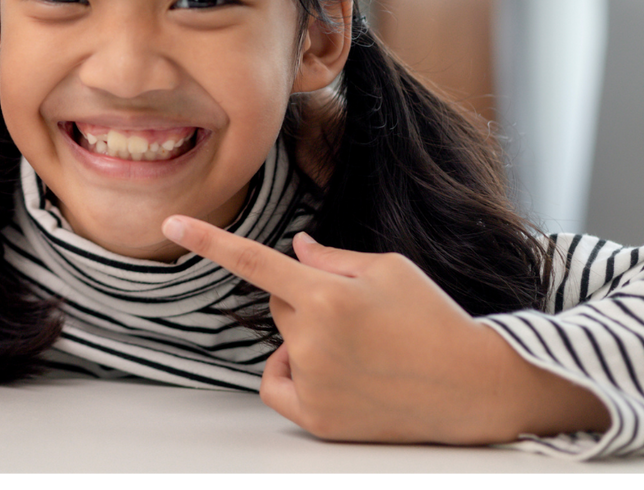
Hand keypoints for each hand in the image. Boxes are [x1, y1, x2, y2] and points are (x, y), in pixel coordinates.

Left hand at [162, 216, 608, 444]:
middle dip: (306, 299)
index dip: (209, 240)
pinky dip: (294, 374)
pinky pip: (278, 383)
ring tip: (361, 348)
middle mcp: (312, 341)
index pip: (254, 261)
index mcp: (329, 295)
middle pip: (278, 303)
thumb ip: (333, 257)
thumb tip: (296, 248)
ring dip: (305, 338)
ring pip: (283, 343)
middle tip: (357, 312)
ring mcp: (313, 383)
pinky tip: (335, 373)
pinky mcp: (317, 418)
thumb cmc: (434, 320)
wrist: (473, 387)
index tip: (170, 223)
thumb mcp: (391, 269)